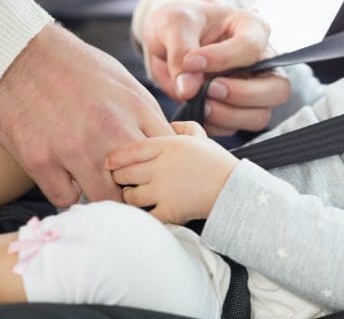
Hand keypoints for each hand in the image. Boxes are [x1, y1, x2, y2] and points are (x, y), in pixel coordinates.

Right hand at [0, 23, 172, 206]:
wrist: (17, 52)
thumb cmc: (74, 65)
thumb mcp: (122, 80)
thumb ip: (145, 114)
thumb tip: (165, 142)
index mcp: (136, 108)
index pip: (168, 154)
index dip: (163, 167)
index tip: (155, 172)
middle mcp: (110, 130)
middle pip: (142, 182)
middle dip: (137, 189)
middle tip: (127, 187)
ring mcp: (75, 148)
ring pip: (105, 199)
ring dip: (103, 196)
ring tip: (97, 185)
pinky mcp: (40, 160)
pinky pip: (65, 198)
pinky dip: (67, 192)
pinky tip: (65, 177)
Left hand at [106, 121, 238, 223]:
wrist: (234, 190)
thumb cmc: (217, 163)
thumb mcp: (201, 137)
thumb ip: (183, 128)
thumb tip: (169, 126)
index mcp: (169, 145)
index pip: (131, 150)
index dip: (115, 157)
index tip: (108, 162)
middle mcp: (163, 166)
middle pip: (125, 173)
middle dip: (119, 178)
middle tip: (120, 180)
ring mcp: (164, 190)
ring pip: (131, 196)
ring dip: (130, 197)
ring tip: (134, 196)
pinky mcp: (169, 211)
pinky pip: (145, 216)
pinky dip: (141, 216)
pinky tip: (143, 213)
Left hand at [141, 0, 289, 134]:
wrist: (164, 40)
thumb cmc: (176, 23)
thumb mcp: (173, 24)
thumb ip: (181, 52)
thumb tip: (189, 89)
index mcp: (253, 29)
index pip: (251, 48)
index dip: (222, 59)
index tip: (190, 62)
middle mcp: (261, 61)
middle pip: (277, 88)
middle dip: (242, 95)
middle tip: (209, 89)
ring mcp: (252, 88)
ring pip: (260, 115)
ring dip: (228, 115)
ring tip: (199, 103)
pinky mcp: (237, 109)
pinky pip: (236, 128)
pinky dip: (215, 125)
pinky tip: (196, 110)